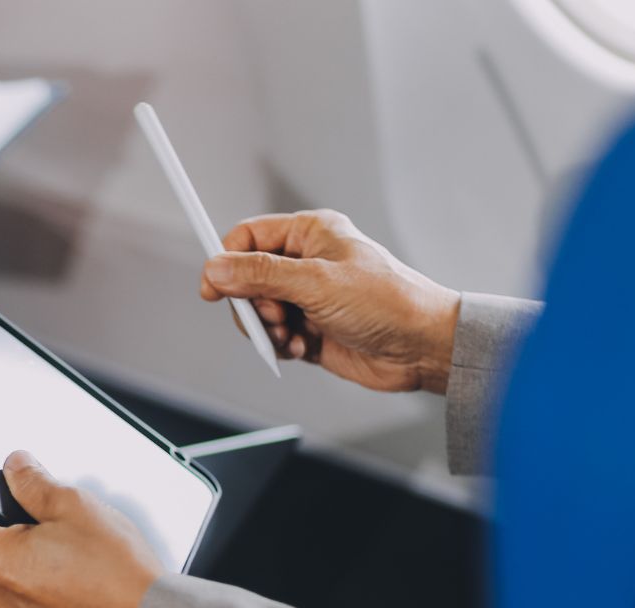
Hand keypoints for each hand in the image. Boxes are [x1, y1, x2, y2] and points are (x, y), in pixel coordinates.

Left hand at [0, 451, 162, 607]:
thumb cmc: (119, 571)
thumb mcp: (75, 505)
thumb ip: (33, 482)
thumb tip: (15, 467)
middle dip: (18, 537)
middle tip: (59, 532)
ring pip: (13, 584)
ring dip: (34, 570)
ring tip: (76, 563)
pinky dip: (49, 599)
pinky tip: (81, 589)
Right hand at [200, 210, 460, 393]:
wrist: (421, 347)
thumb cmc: (388, 302)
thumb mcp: (317, 283)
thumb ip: (261, 275)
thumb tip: (217, 268)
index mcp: (310, 234)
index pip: (248, 237)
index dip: (226, 260)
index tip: (213, 288)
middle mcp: (306, 263)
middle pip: (246, 278)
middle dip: (252, 303)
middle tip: (272, 315)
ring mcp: (307, 298)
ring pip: (257, 311)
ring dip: (266, 328)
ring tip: (290, 335)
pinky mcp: (309, 329)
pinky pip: (273, 336)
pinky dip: (278, 345)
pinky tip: (299, 347)